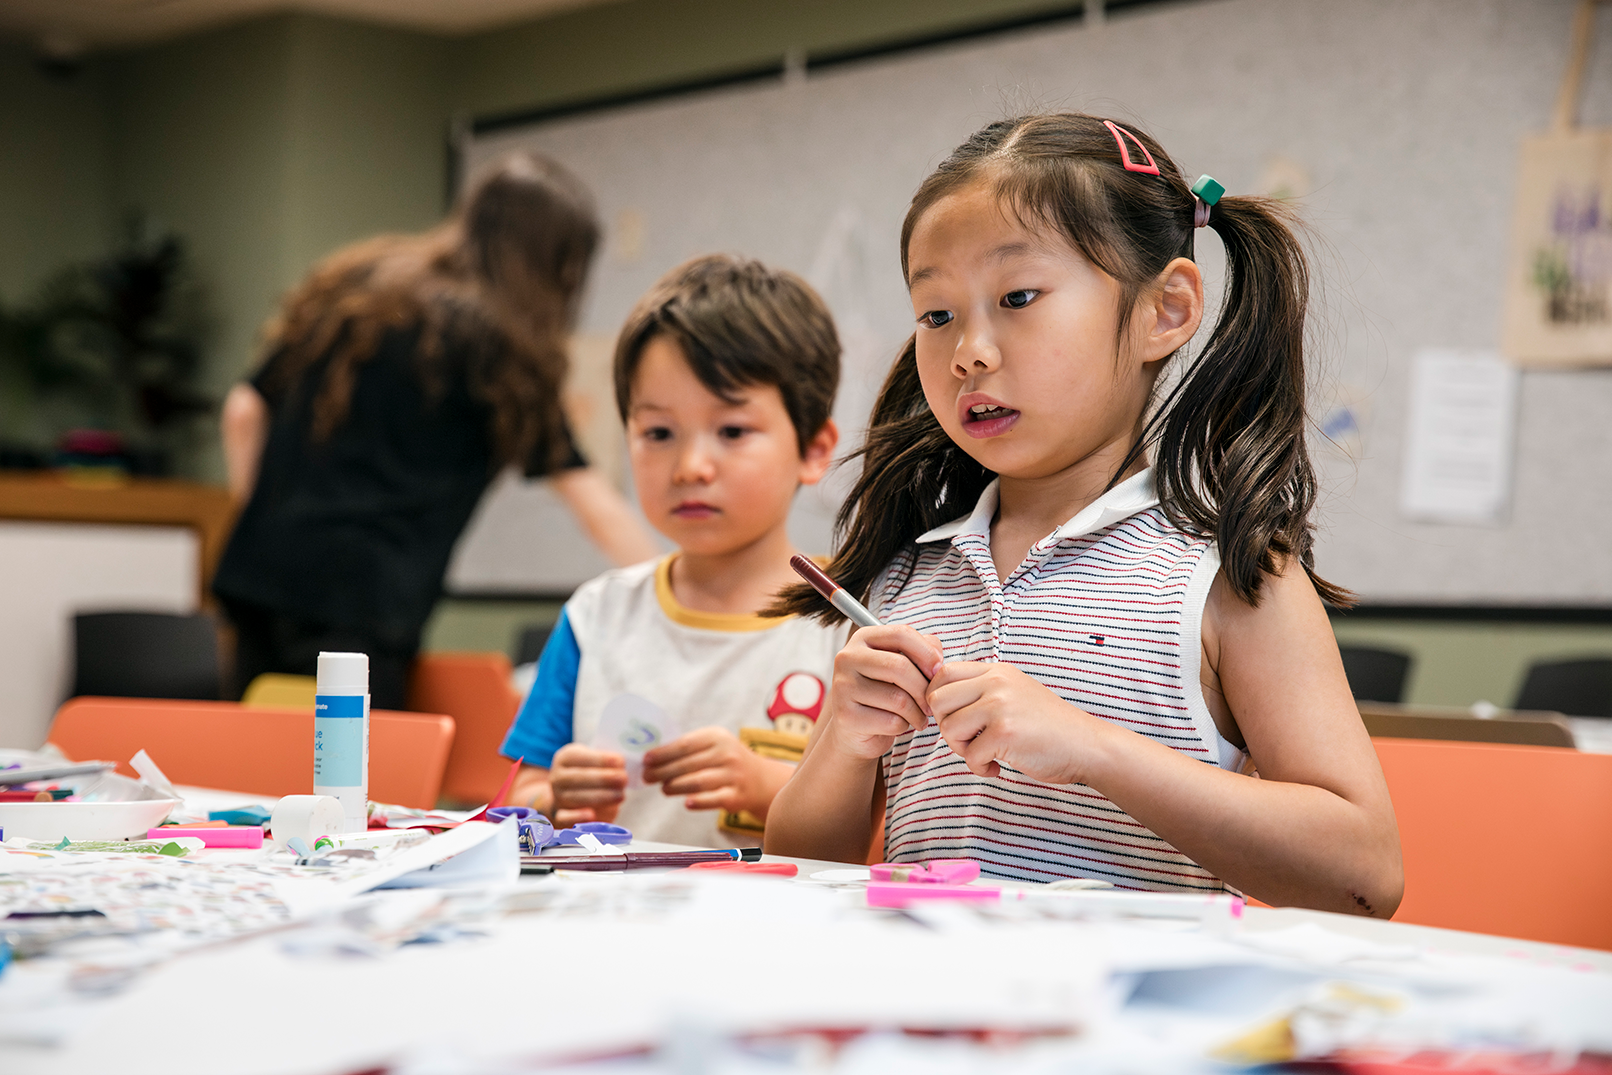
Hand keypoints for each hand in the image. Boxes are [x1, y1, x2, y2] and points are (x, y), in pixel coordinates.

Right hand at [550, 743, 626, 825]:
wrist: (573, 797)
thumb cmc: (591, 774)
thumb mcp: (595, 761)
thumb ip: (606, 761)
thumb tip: (622, 765)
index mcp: (565, 758)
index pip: (577, 756)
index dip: (600, 759)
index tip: (620, 761)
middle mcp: (558, 778)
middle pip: (578, 777)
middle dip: (603, 778)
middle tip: (623, 779)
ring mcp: (558, 798)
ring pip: (575, 798)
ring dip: (600, 797)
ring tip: (620, 795)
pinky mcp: (560, 817)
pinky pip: (565, 818)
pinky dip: (577, 817)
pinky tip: (591, 815)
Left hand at [641, 727, 795, 818]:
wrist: (760, 779)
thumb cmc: (726, 760)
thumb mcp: (713, 744)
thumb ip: (687, 747)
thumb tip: (652, 757)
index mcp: (717, 737)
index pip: (684, 744)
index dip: (662, 753)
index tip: (646, 760)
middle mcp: (726, 754)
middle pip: (687, 764)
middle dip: (662, 772)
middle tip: (647, 777)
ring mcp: (733, 775)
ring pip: (697, 782)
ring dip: (675, 786)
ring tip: (663, 788)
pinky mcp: (736, 796)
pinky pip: (713, 799)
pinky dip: (698, 801)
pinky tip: (686, 803)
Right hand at [818, 625, 944, 760]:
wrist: (856, 729)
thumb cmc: (883, 693)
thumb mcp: (901, 665)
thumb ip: (921, 650)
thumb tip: (937, 657)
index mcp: (862, 638)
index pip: (901, 634)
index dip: (927, 653)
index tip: (938, 671)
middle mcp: (847, 658)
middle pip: (900, 667)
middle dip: (924, 688)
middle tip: (931, 703)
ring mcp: (843, 687)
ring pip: (898, 698)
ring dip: (917, 712)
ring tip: (919, 717)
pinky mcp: (846, 716)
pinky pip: (891, 721)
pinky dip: (904, 726)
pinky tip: (901, 725)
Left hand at [926, 661, 1108, 784]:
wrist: (1087, 746)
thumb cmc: (1048, 726)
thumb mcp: (1015, 693)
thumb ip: (982, 690)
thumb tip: (936, 698)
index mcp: (997, 671)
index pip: (943, 673)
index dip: (938, 699)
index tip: (953, 719)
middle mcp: (996, 683)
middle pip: (938, 700)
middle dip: (946, 726)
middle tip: (968, 741)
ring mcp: (1000, 707)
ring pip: (948, 728)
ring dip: (961, 749)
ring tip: (984, 754)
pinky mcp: (1004, 734)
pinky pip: (969, 755)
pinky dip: (979, 768)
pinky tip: (996, 767)